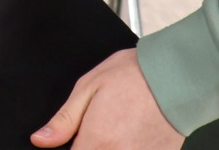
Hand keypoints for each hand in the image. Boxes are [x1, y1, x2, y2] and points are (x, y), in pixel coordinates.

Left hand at [32, 51, 181, 149]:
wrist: (178, 75)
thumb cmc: (134, 76)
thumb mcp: (89, 87)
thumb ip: (64, 120)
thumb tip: (41, 139)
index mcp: (96, 142)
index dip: (71, 149)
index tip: (75, 141)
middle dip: (89, 148)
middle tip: (98, 131)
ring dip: (109, 147)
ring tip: (117, 129)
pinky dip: (130, 148)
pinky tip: (131, 134)